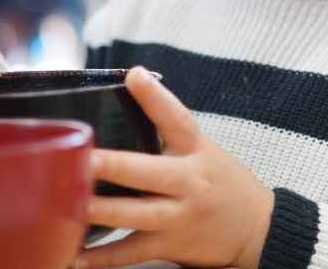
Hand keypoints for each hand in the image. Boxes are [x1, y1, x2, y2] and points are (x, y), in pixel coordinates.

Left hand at [77, 68, 274, 268]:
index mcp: (196, 151)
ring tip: (69, 203)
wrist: (258, 229)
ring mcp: (179, 216)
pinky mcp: (170, 245)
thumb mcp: (204, 149)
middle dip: (115, 166)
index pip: (177, 119)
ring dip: (100, 210)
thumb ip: (169, 131)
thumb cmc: (224, 183)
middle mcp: (189, 183)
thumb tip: (131, 94)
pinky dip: (103, 257)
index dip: (156, 97)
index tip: (135, 76)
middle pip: (149, 172)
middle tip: (86, 158)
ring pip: (135, 214)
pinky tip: (76, 255)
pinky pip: (131, 251)